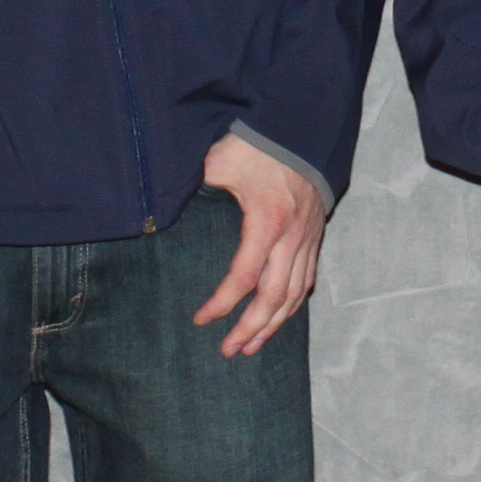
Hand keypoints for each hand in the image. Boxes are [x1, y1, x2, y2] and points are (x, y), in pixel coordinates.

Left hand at [192, 131, 330, 357]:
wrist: (303, 130)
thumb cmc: (260, 144)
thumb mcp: (220, 160)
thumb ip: (195, 184)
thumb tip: (165, 202)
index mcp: (267, 222)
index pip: (244, 277)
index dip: (222, 304)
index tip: (201, 320)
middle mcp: (292, 238)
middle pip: (274, 298)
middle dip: (251, 329)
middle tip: (230, 351)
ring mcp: (307, 239)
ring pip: (295, 295)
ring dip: (274, 325)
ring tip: (253, 346)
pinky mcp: (315, 236)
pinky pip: (307, 279)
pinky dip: (293, 304)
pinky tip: (279, 317)